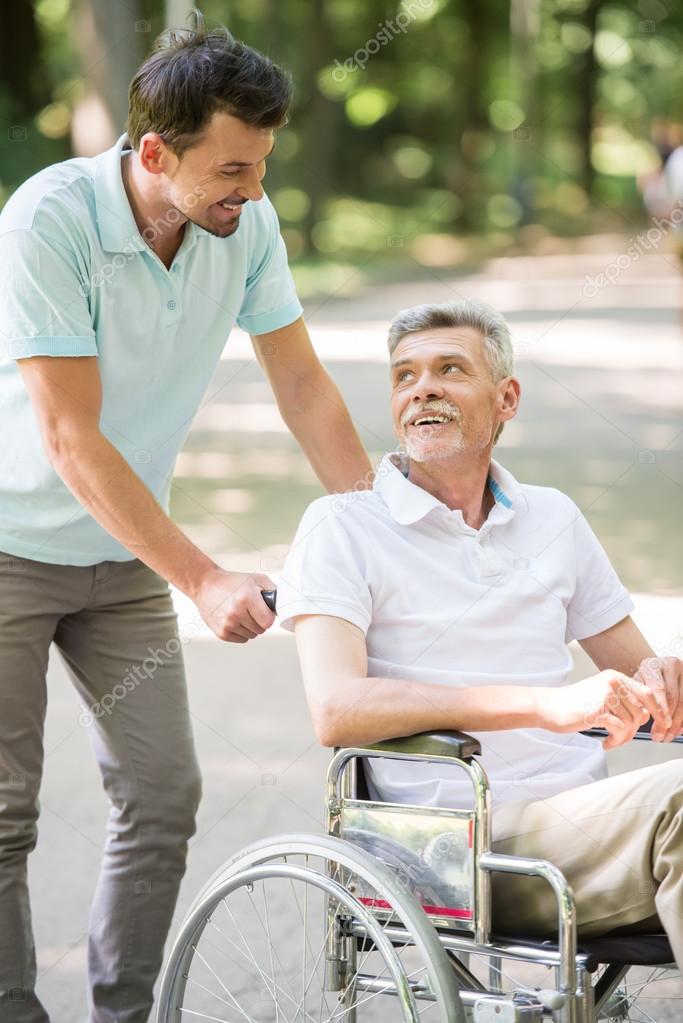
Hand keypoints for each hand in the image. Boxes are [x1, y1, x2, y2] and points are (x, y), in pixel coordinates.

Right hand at [192, 568, 275, 642]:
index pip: (269, 621)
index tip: (264, 611)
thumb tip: (283, 605)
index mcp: (247, 598)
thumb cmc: (232, 582)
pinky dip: (241, 632)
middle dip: (260, 621)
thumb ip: (273, 591)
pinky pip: (241, 639)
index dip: (269, 616)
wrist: (205, 585)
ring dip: (250, 627)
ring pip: (252, 636)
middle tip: (251, 609)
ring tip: (242, 613)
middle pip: (261, 629)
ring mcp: (228, 624)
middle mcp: (236, 612)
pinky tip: (235, 619)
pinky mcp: (221, 632)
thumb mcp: (256, 579)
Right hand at [539, 670, 669, 749]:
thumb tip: (648, 714)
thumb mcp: (602, 694)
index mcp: (614, 677)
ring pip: (631, 723)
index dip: (659, 710)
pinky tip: (607, 742)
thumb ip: (625, 701)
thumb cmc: (574, 703)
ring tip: (612, 740)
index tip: (664, 723)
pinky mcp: (597, 711)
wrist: (548, 706)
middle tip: (622, 738)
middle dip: (634, 730)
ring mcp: (604, 695)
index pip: (647, 692)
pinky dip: (616, 740)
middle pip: (640, 712)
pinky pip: (619, 730)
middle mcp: (612, 683)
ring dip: (624, 737)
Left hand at [634, 656, 682, 740]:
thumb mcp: (640, 683)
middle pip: (672, 697)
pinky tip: (679, 730)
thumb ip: (638, 697)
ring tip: (668, 736)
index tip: (656, 728)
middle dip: (667, 721)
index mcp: (651, 665)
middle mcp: (669, 665)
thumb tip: (637, 718)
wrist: (665, 669)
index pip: (657, 689)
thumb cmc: (648, 679)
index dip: (658, 711)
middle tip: (661, 737)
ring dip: (677, 723)